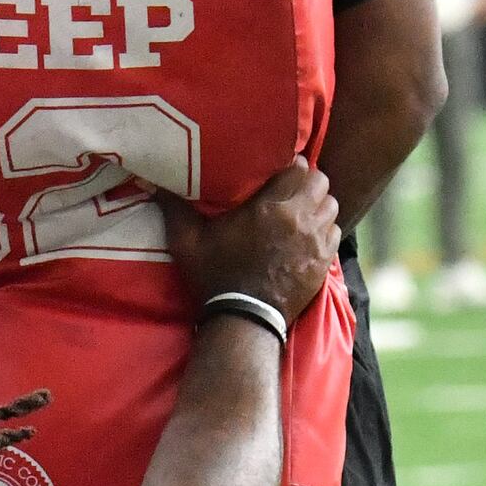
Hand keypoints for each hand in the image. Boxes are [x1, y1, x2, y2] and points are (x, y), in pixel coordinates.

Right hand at [162, 164, 340, 322]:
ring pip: (331, 207)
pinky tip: (308, 238)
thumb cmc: (215, 277)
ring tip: (302, 213)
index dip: (292, 166)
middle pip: (322, 183)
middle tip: (291, 191)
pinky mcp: (324, 262)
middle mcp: (301, 218)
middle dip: (309, 183)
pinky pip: (334, 233)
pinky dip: (324, 231)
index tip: (279, 173)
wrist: (244, 319)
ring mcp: (316, 241)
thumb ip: (174, 209)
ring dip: (318, 206)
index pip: (300, 167)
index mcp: (271, 206)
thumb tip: (152, 182)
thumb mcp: (187, 242)